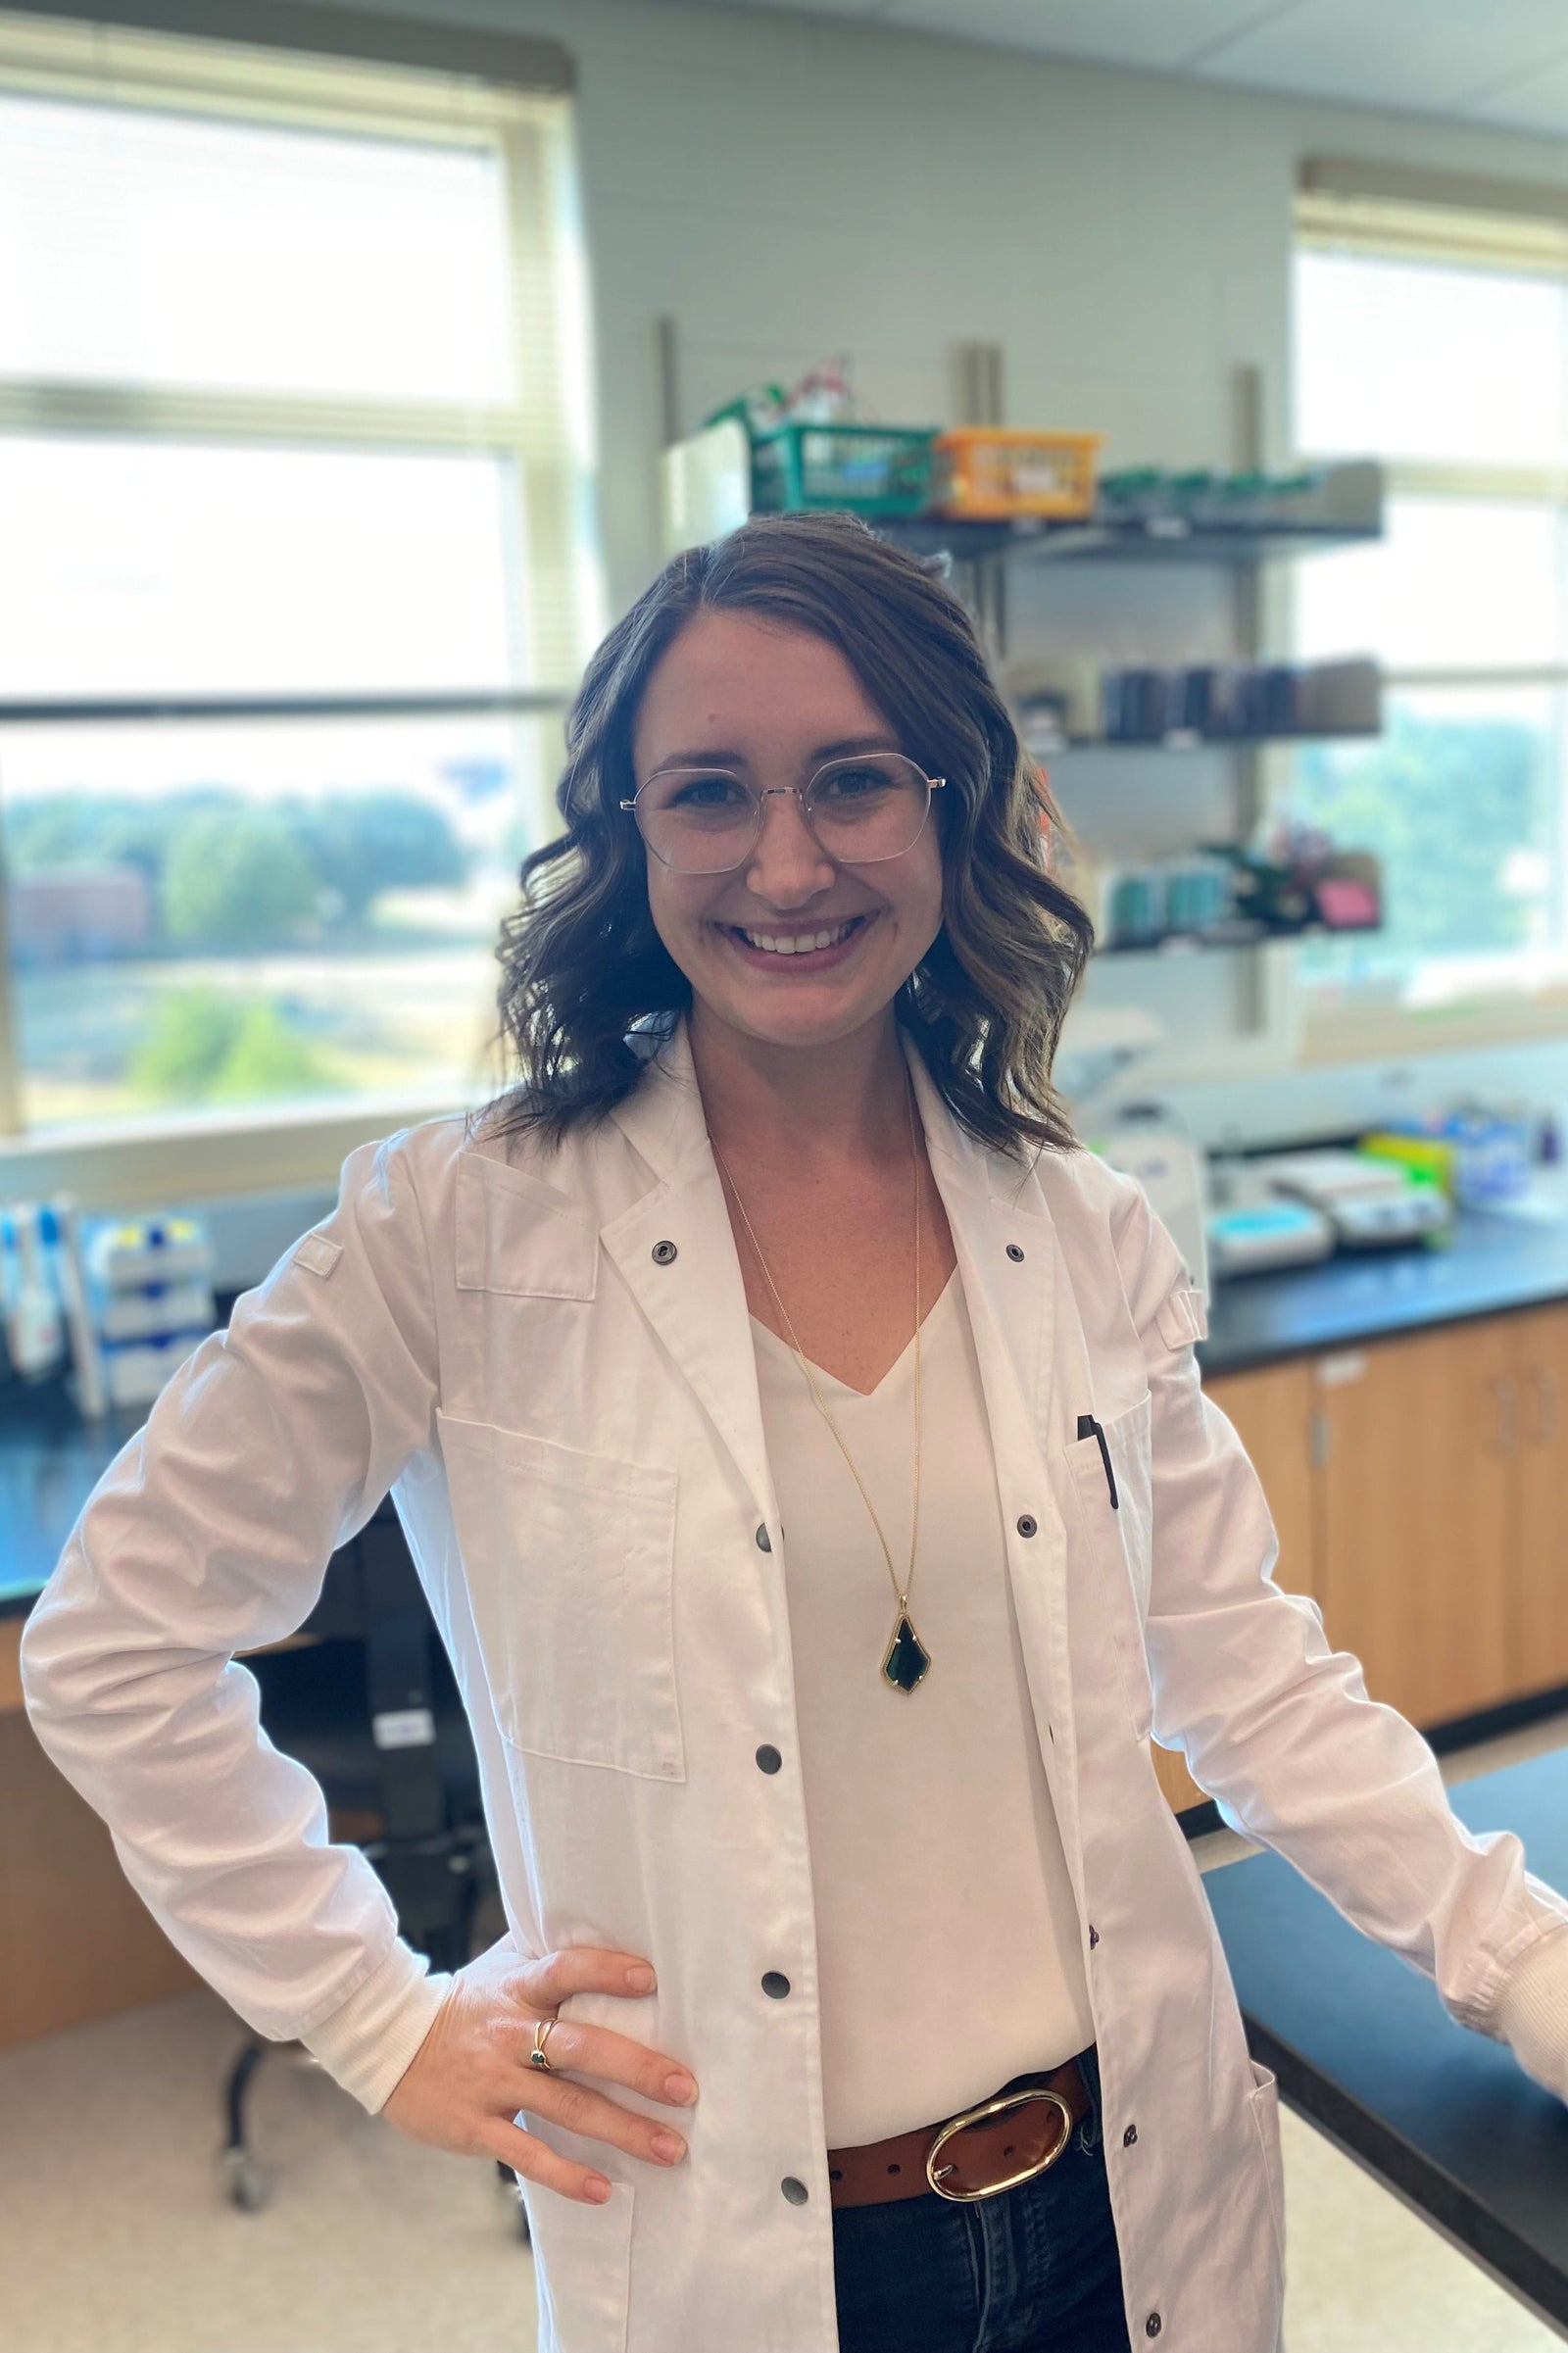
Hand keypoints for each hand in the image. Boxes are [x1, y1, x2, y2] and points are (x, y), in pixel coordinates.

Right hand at [382, 1933, 697, 2203]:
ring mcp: (493, 2083)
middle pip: (580, 2047)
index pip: (564, 1970)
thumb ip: (547, 1957)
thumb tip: (611, 1931)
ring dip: (622, 2129)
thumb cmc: (465, 2003)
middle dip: (636, 2068)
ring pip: (566, 2106)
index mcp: (517, 1990)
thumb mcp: (501, 1969)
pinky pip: (527, 2154)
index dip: (605, 1971)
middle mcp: (509, 2034)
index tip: (649, 1978)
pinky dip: (566, 2175)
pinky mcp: (477, 2127)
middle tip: (685, 2087)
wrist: (391, 2043)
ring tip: (670, 2148)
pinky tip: (604, 2189)